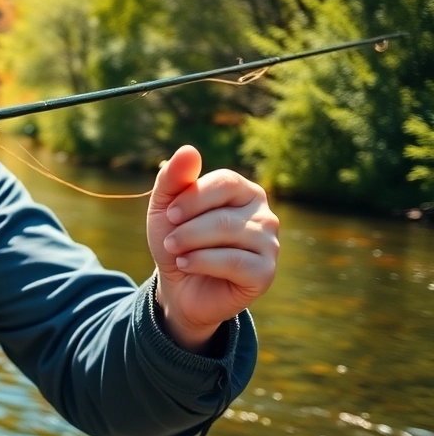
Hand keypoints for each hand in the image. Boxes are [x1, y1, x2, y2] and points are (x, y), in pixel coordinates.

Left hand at [146, 146, 279, 352]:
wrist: (180, 285)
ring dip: (191, 244)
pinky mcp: (265, 273)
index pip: (226, 181)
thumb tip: (189, 149)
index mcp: (244, 192)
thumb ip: (173, 178)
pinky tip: (186, 264)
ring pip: (229, 235)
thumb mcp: (165, 207)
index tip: (169, 214)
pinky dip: (202, 262)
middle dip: (187, 228)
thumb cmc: (177, 239)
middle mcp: (264, 215)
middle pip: (223, 213)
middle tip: (169, 241)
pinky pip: (236, 262)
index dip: (193, 196)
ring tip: (176, 252)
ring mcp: (269, 244)